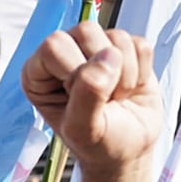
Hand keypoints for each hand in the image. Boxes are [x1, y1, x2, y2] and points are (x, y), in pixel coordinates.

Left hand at [20, 23, 159, 173]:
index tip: (78, 98)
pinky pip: (139, 44)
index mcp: (38, 72)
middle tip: (102, 99)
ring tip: (116, 98)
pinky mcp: (126, 49)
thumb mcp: (83, 129)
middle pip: (86, 31)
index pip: (54, 45)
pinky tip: (130, 89)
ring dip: (124, 74)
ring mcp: (97, 48)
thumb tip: (108, 56)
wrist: (128, 151)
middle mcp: (65, 53)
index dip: (74, 71)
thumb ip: (87, 94)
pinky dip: (141, 72)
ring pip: (116, 36)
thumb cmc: (97, 143)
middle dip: (103, 71)